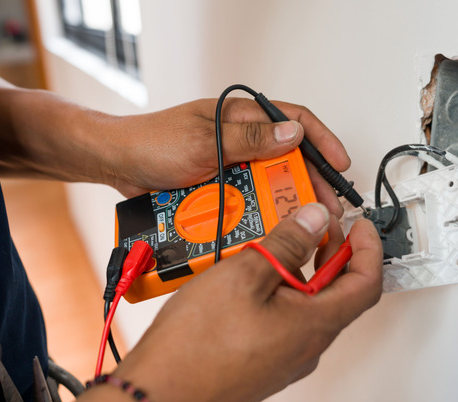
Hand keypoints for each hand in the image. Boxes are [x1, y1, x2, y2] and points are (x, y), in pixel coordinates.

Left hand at [104, 98, 350, 216]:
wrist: (117, 166)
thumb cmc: (153, 142)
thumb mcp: (205, 140)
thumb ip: (250, 139)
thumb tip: (293, 135)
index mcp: (240, 117)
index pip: (293, 120)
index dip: (322, 140)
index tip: (340, 164)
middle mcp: (240, 140)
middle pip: (288, 158)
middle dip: (310, 181)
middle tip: (326, 206)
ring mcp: (230, 165)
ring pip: (268, 184)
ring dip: (285, 201)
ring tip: (301, 223)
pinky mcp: (218, 188)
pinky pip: (246, 201)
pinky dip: (257, 213)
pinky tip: (268, 228)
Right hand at [110, 203, 382, 401]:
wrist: (160, 396)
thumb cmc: (197, 346)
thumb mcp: (245, 275)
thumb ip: (286, 243)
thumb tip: (314, 221)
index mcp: (314, 324)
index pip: (366, 283)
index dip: (368, 248)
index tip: (360, 225)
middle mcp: (307, 347)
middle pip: (338, 294)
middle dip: (330, 254)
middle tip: (313, 226)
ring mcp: (285, 359)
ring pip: (308, 308)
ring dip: (300, 273)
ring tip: (272, 247)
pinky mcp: (262, 364)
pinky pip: (284, 323)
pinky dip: (279, 294)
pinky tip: (249, 280)